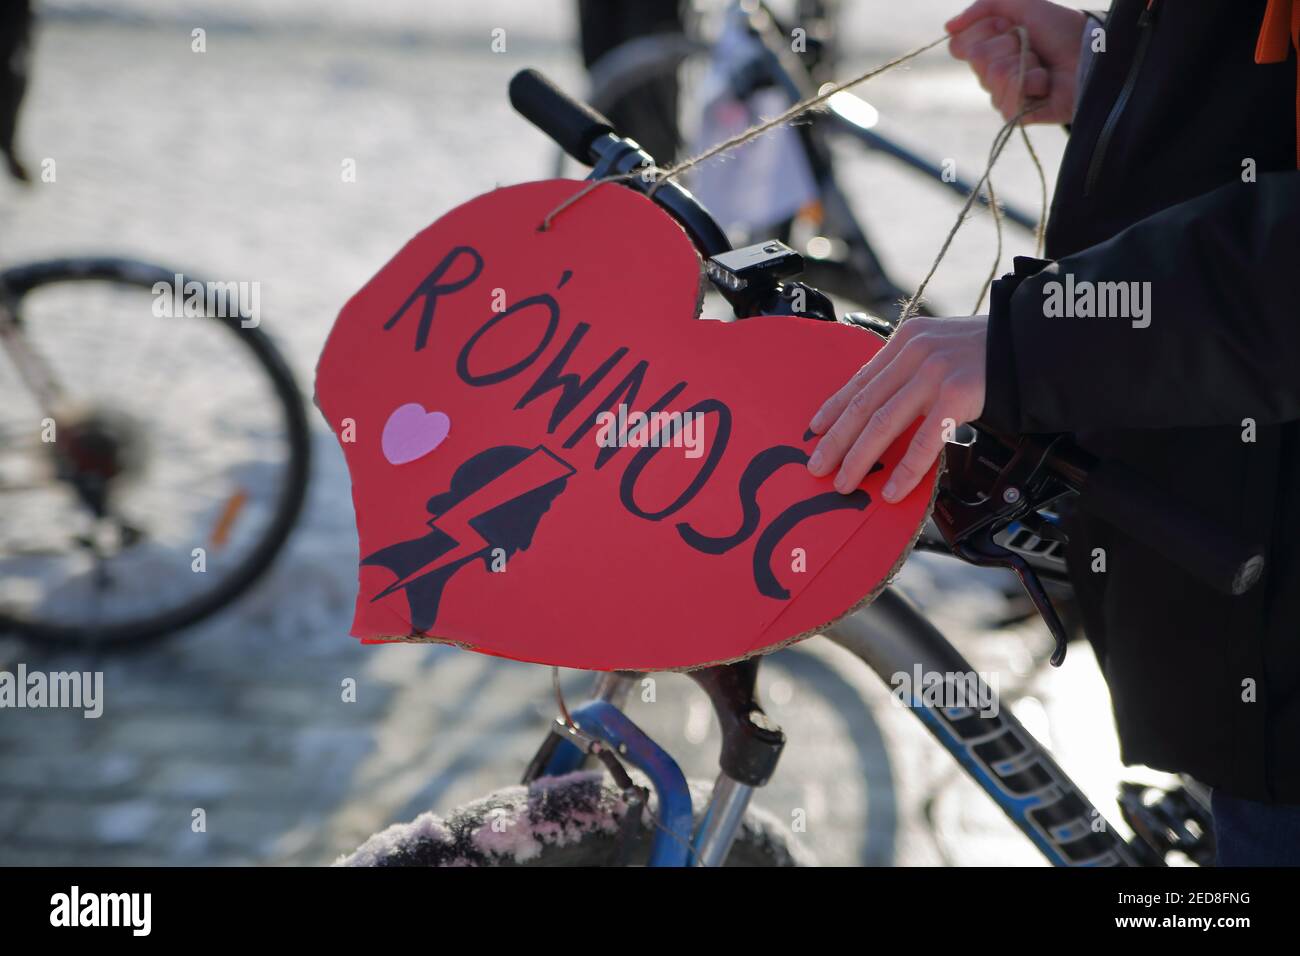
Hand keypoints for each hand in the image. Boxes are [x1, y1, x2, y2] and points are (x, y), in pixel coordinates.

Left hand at [806, 316, 988, 501]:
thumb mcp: (943, 348)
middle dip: (836, 440)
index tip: (814, 431)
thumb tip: (886, 408)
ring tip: (843, 483)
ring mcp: (936, 372)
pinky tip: (891, 489)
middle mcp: (915, 353)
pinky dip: (905, 469)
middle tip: (817, 467)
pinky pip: (924, 440)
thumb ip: (914, 371)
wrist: (1040, 342)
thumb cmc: (994, 353)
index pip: (860, 380)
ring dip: (858, 458)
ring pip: (883, 422)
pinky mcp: (959, 394)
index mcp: (907, 340)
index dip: (833, 408)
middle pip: (864, 403)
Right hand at [946, 0, 1086, 123]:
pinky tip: (1046, 83)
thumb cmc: (1060, 29)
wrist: (1089, 51)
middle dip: (1008, 45)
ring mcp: (1002, 95)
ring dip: (1024, 63)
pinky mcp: (1016, 114)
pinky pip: (1007, 99)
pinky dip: (1033, 83)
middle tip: (1030, 45)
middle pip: (977, 59)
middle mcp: (990, 74)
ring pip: (993, 76)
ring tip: (1042, 65)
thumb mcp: (1021, 4)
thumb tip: (948, 27)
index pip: (960, 45)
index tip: (1009, 25)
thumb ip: (983, 7)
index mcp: (987, 48)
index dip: (985, 31)